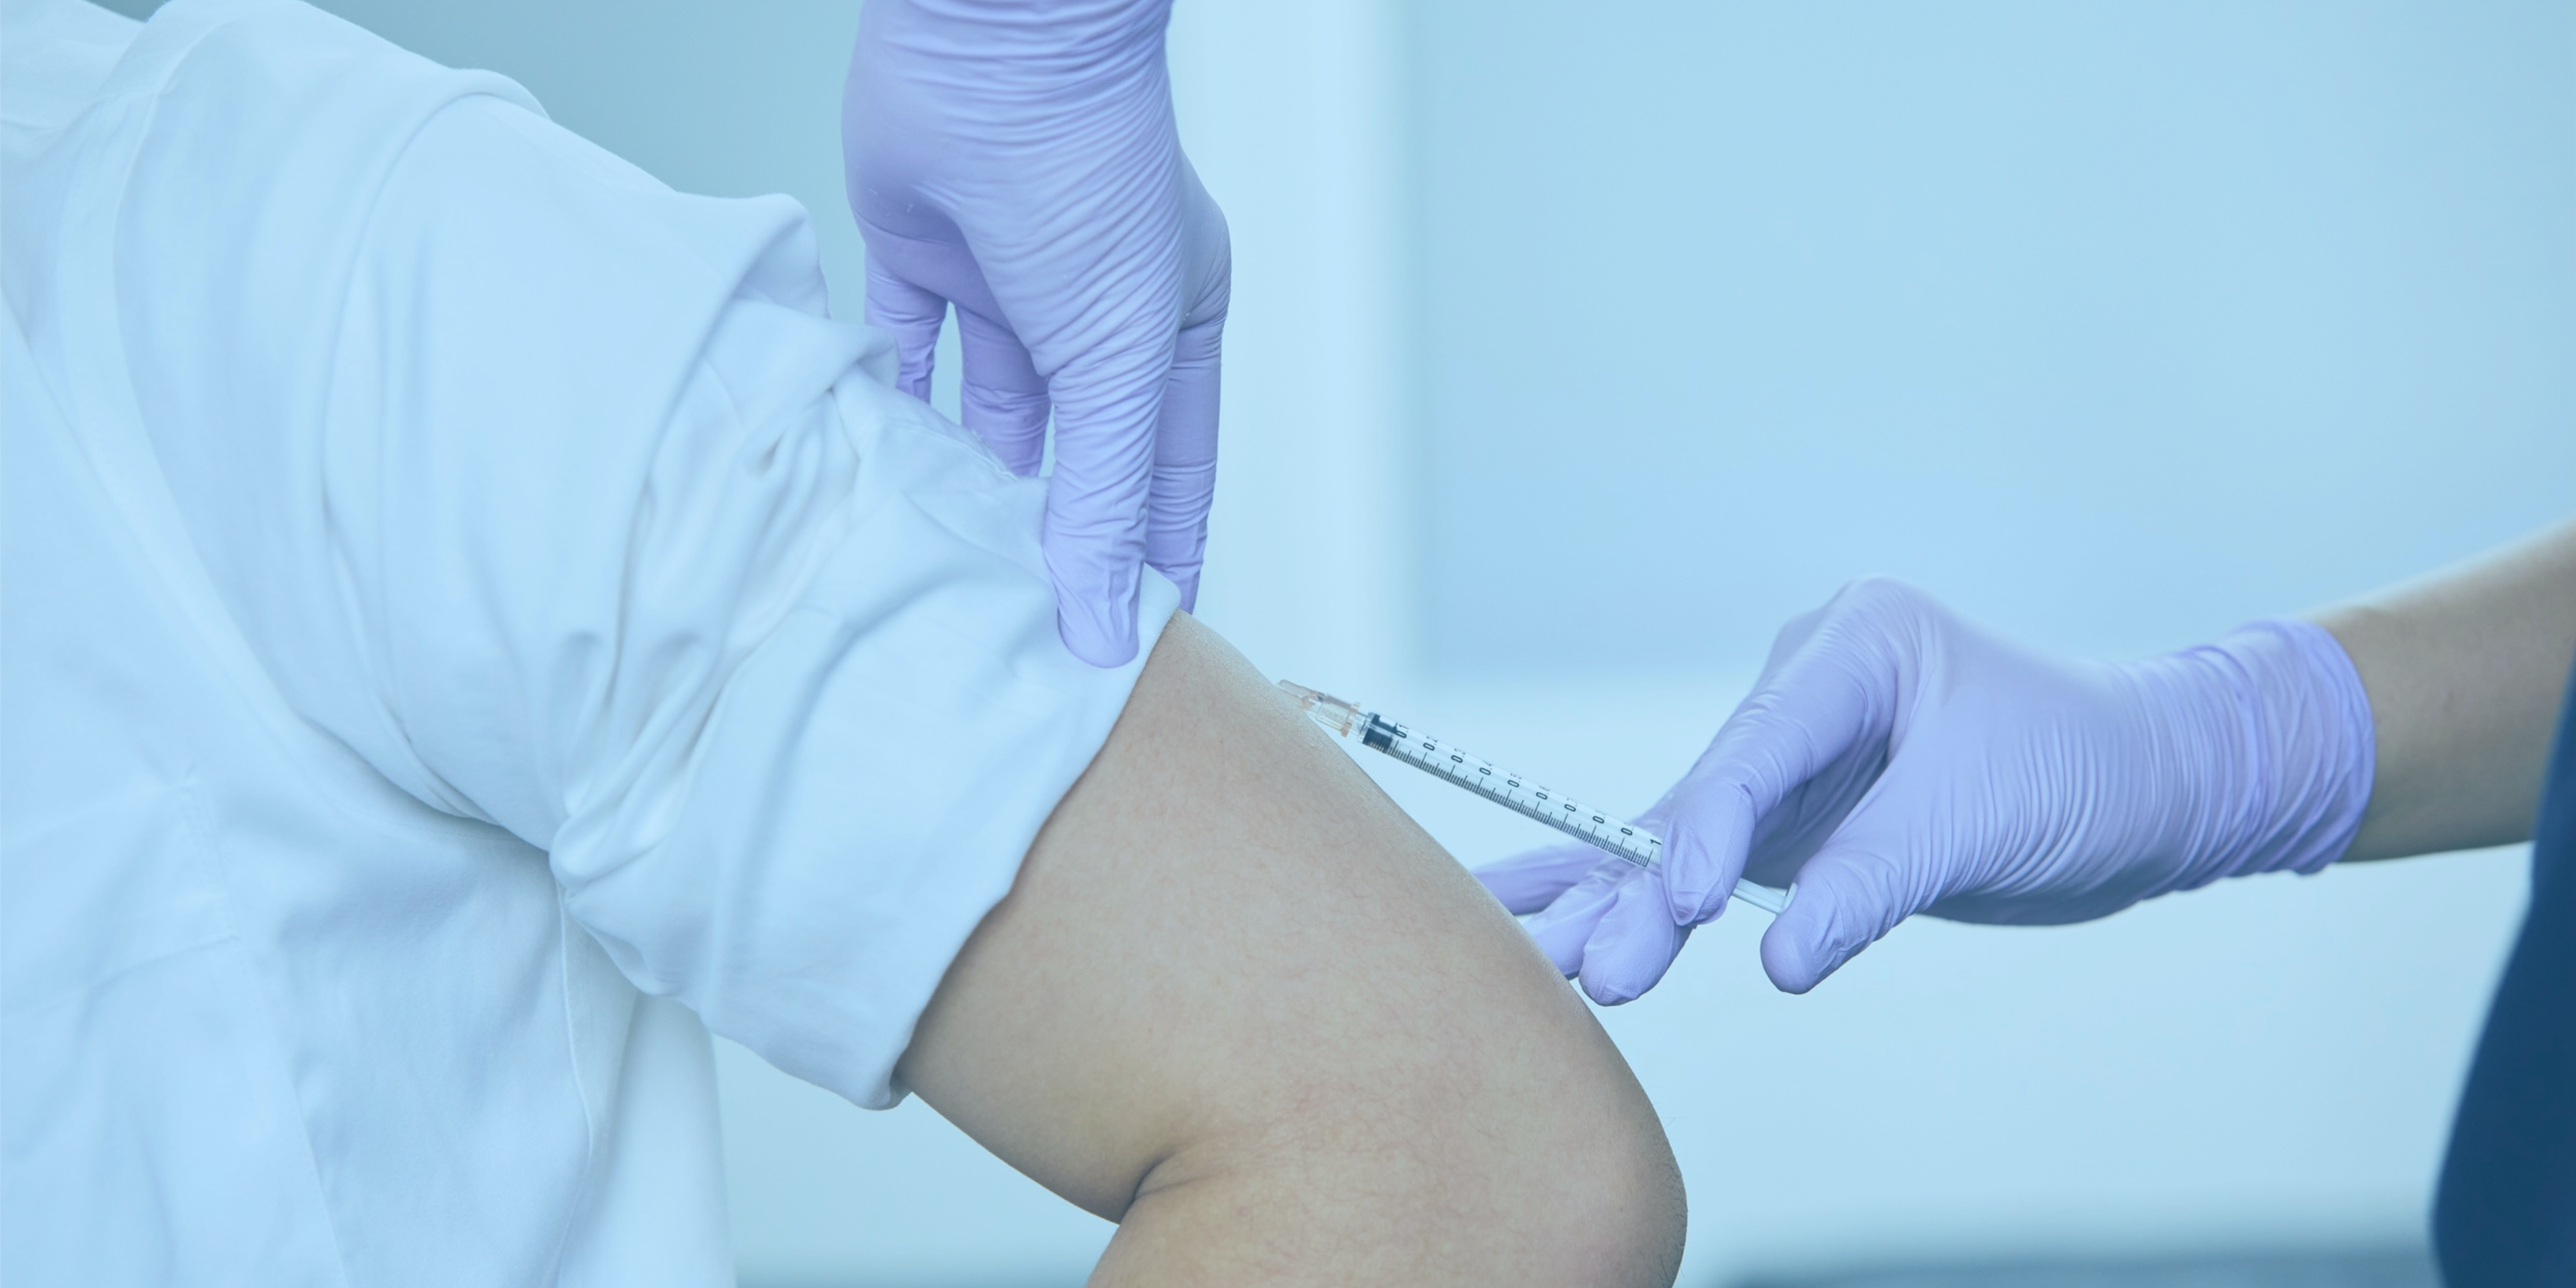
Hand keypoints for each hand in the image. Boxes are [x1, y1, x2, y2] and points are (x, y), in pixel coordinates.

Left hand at [843, 0, 1230, 665]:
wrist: (992, 49)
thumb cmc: (1090, 174)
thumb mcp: (1118, 359)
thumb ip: (1107, 496)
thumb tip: (1108, 619)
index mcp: (1166, 328)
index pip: (1168, 474)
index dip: (1152, 557)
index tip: (1132, 643)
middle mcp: (1089, 310)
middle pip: (1073, 451)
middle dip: (1052, 533)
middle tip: (1024, 627)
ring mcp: (1005, 282)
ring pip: (989, 411)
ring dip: (970, 481)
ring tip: (948, 569)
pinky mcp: (922, 252)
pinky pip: (903, 347)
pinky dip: (890, 402)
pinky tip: (877, 469)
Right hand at [1476, 578, 2374, 1002]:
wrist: (2158, 788)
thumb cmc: (2088, 772)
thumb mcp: (1979, 820)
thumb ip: (1869, 883)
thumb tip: (1781, 962)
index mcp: (1853, 646)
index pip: (1757, 748)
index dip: (1710, 828)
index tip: (1684, 902)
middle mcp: (1806, 691)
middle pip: (1704, 796)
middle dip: (1639, 883)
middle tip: (1578, 960)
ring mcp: (1795, 760)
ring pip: (1690, 837)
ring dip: (1622, 902)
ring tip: (1542, 958)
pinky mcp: (1799, 822)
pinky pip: (1711, 865)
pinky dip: (1649, 904)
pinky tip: (1562, 927)